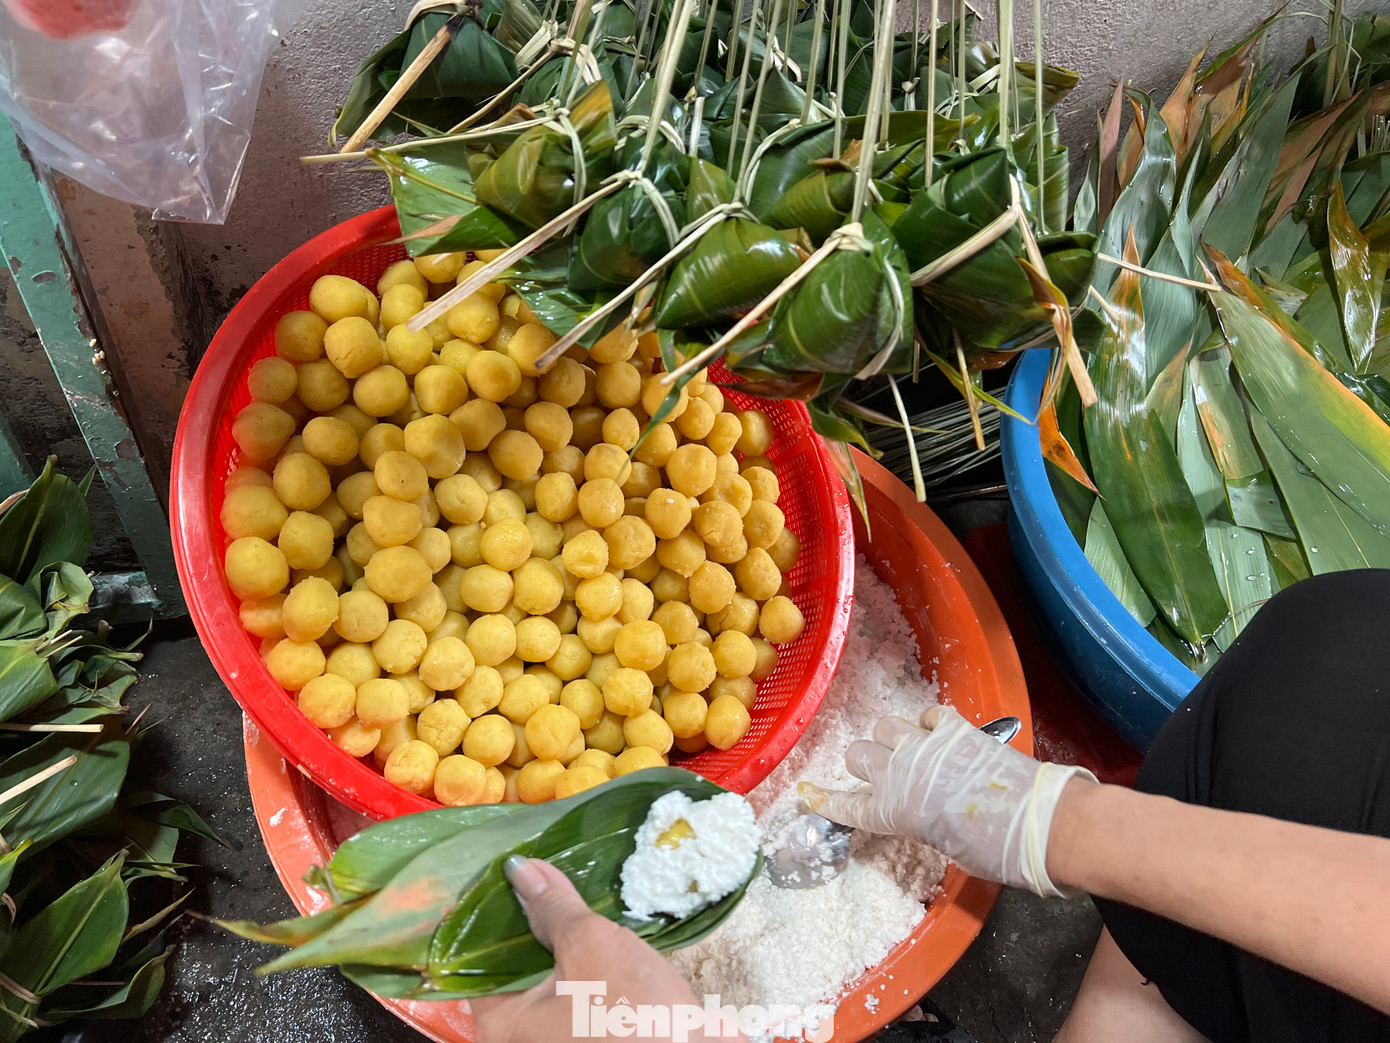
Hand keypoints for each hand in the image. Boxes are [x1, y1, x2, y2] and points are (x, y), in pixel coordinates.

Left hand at [471, 857, 745, 1042]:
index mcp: (501, 1024)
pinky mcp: (583, 1038)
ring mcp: (551, 1041)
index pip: (474, 955)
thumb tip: (520, 869)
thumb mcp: (592, 946)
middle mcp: (517, 1038)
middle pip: (508, 965)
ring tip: (565, 892)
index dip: (488, 908)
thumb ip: (553, 906)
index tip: (505, 872)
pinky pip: (566, 992)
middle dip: (526, 920)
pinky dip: (574, 962)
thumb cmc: (634, 1013)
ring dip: (554, 940)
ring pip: (541, 977)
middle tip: (539, 872)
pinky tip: (591, 932)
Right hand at [803, 706, 1097, 897]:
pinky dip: (929, 725)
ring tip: (911, 751)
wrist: (1036, 821)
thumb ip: (924, 825)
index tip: (810, 795)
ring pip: (884, 726)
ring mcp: (924, 745)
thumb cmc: (995, 851)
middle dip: (864, 764)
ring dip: (892, 739)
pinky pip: (927, 716)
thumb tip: (927, 811)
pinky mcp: (953, 727)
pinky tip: (941, 737)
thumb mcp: (948, 849)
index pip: (846, 806)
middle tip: (884, 775)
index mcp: (893, 812)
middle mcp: (899, 774)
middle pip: (857, 755)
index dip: (826, 801)